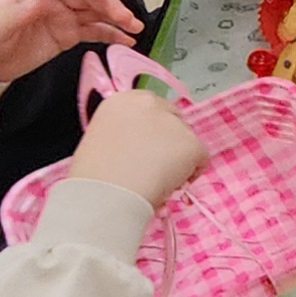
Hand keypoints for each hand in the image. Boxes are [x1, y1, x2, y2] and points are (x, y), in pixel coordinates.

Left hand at [0, 0, 142, 81]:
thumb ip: (21, 10)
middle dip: (110, 3)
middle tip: (127, 17)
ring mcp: (59, 17)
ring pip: (94, 12)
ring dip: (115, 18)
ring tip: (134, 28)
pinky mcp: (63, 35)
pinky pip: (92, 30)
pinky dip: (109, 33)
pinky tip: (124, 38)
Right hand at [69, 86, 204, 207]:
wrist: (104, 195)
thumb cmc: (94, 179)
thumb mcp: (101, 141)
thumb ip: (124, 135)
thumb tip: (140, 147)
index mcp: (121, 101)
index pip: (150, 108)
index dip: (152, 132)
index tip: (148, 150)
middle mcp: (148, 103)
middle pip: (172, 120)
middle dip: (168, 143)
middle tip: (156, 168)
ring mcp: (172, 122)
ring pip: (186, 142)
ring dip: (178, 159)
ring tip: (156, 181)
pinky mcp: (191, 142)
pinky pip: (201, 160)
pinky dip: (190, 175)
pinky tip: (169, 186)